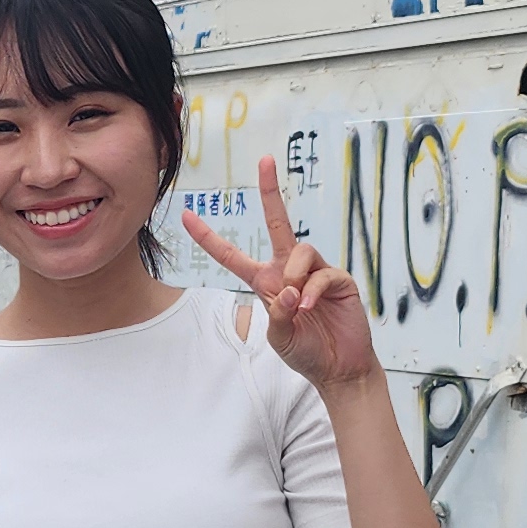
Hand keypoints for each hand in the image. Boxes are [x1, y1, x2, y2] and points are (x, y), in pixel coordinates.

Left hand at [183, 154, 379, 390]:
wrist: (339, 367)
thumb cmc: (306, 351)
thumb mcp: (278, 338)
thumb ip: (275, 315)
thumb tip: (287, 290)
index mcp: (265, 282)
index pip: (232, 256)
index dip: (209, 237)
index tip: (187, 215)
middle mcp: (289, 270)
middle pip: (278, 222)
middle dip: (270, 191)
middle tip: (265, 160)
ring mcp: (315, 272)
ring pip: (300, 249)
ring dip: (293, 273)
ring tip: (295, 301)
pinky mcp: (338, 280)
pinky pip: (322, 273)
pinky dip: (312, 290)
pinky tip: (308, 307)